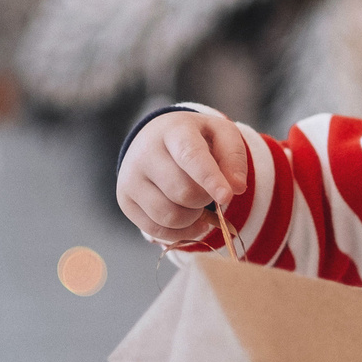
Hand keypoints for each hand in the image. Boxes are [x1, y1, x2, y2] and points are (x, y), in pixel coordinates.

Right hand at [116, 110, 250, 244]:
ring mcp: (130, 178)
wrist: (155, 139)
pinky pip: (156, 230)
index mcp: (173, 130)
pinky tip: (189, 219)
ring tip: (197, 204)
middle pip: (183, 192)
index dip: (210, 178)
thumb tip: (236, 188)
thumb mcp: (220, 135)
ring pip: (170, 216)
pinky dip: (180, 232)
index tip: (228, 196)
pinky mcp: (125, 201)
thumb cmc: (195, 139)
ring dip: (193, 218)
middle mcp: (145, 152)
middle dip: (205, 199)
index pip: (190, 156)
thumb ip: (234, 157)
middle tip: (208, 191)